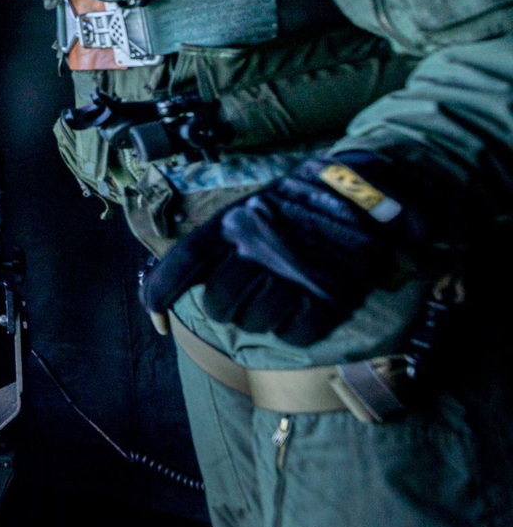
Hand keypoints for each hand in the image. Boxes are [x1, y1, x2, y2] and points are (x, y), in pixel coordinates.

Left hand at [141, 153, 420, 345]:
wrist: (371, 192)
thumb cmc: (303, 201)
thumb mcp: (254, 207)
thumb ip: (221, 240)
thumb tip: (185, 277)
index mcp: (236, 221)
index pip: (185, 263)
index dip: (161, 292)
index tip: (154, 315)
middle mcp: (259, 248)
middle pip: (219, 304)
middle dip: (227, 307)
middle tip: (246, 295)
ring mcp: (295, 274)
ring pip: (253, 323)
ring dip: (261, 318)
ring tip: (280, 296)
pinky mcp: (330, 297)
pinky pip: (295, 334)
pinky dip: (296, 328)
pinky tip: (304, 309)